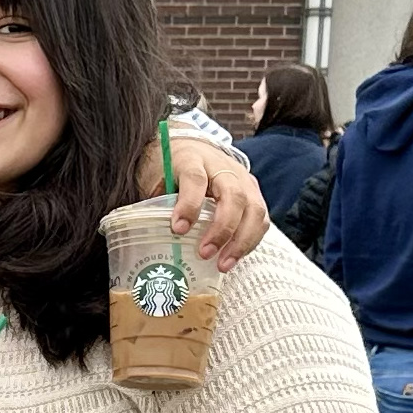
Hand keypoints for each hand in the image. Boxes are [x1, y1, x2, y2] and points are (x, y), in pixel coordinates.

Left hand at [154, 128, 266, 267]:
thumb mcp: (156, 179)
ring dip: (241, 241)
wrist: (190, 148)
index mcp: (192, 158)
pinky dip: (250, 240)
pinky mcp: (253, 192)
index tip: (178, 229)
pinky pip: (260, 218)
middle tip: (205, 253)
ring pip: (254, 208)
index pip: (195, 178)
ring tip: (223, 264)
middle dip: (222, 228)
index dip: (189, 204)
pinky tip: (233, 257)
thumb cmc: (169, 169)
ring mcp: (243, 178)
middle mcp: (223, 166)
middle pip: (234, 195)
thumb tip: (152, 239)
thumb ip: (157, 202)